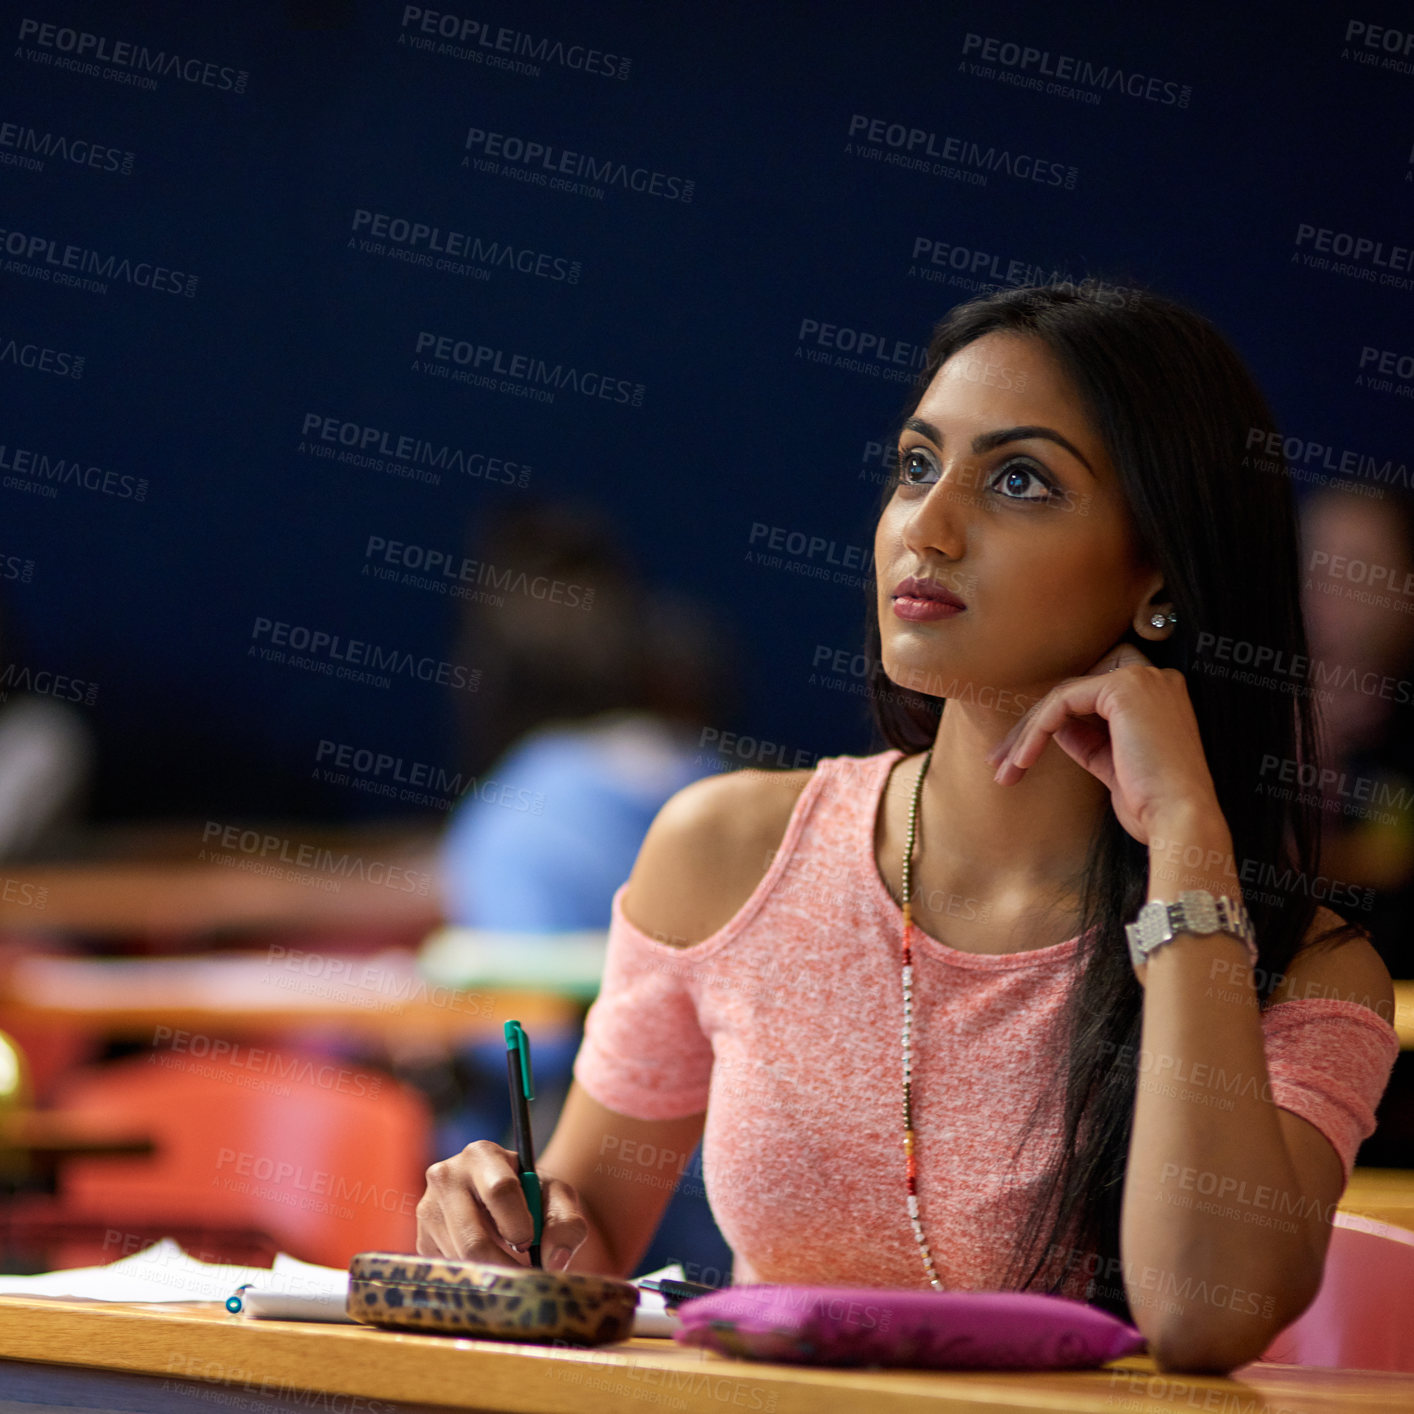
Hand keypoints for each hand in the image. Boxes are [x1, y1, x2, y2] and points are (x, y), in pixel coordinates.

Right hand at [416, 1140, 588, 1270]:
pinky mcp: (421, 1238)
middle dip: (504, 1266)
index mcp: (482, 1154)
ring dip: (490, 1273)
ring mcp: (428, 1208)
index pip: (500, 1190)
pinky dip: (473, 1276)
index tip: (531, 1243)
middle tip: (524, 1276)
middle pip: (473, 1238)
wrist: (506, 1203)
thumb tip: (554, 1260)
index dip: (519, 1224)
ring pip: (460, 1259)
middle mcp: (447, 1175)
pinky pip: (447, 1271)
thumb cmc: (533, 1196)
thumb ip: (566, 1223)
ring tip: (509, 1265)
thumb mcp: (558, 1199)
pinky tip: (487, 1263)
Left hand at [984, 643, 1222, 847]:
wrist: (1179, 820)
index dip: (1048, 727)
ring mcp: (1141, 679)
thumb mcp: (1112, 766)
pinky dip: (1037, 732)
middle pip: (1071, 696)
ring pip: (1062, 698)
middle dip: (1028, 730)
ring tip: (1004, 770)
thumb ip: (1088, 740)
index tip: (1017, 759)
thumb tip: (1056, 728)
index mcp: (1155, 697)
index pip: (1088, 701)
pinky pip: (1062, 703)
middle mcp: (1153, 679)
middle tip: (998, 763)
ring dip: (1026, 735)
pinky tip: (1023, 760)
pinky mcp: (1123, 688)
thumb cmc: (1151, 805)